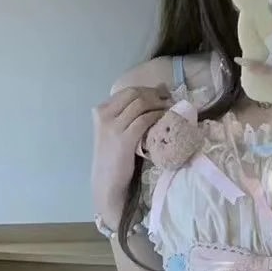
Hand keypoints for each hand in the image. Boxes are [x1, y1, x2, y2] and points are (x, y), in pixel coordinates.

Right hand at [92, 85, 170, 214]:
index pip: (127, 91)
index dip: (148, 89)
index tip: (163, 93)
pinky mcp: (123, 139)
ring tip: (170, 108)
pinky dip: (157, 116)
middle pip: (135, 94)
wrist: (107, 181)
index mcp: (101, 110)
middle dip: (155, 94)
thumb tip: (153, 97)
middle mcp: (104, 115)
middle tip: (170, 99)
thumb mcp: (115, 131)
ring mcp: (112, 126)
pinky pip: (144, 120)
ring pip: (140, 104)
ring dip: (158, 103)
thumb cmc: (114, 157)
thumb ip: (127, 115)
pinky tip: (164, 119)